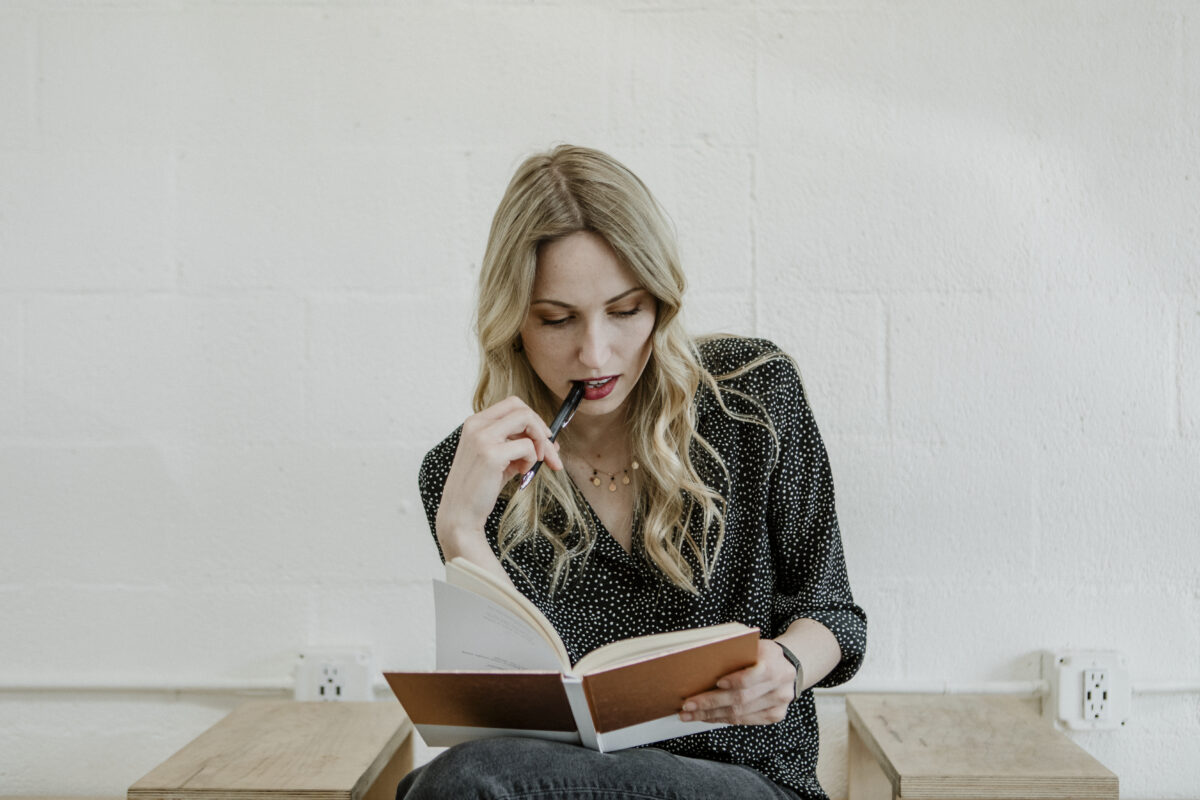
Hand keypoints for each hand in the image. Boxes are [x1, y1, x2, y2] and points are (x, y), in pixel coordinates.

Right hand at [436, 396, 564, 541]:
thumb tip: (548, 440)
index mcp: (475, 422)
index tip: (544, 437)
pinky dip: (531, 459)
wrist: (460, 513)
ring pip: (527, 420)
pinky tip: (522, 473)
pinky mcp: (491, 454)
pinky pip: (527, 446)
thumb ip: (517, 444)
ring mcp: (482, 437)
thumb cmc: (479, 487)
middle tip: (550, 451)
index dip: (533, 419)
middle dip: (541, 429)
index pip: (512, 404)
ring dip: (540, 444)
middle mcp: (477, 425)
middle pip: (522, 409)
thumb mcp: (498, 458)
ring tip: (534, 464)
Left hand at [679, 639, 795, 725]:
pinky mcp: (775, 716)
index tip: (716, 682)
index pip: (754, 675)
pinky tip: (706, 717)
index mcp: (774, 664)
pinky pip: (744, 721)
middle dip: (711, 703)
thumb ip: (736, 653)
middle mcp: (779, 686)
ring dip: (711, 715)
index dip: (736, 681)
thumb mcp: (755, 646)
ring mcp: (778, 704)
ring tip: (689, 714)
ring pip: (740, 713)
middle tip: (688, 705)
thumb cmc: (764, 654)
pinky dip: (722, 719)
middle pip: (741, 699)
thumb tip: (701, 662)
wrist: (789, 667)